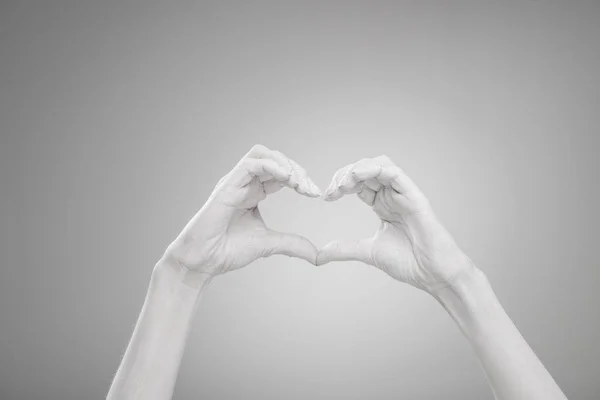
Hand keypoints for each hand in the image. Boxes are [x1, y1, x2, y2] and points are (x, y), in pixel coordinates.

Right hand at [161, 145, 320, 283]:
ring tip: (298, 181)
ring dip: (284, 163)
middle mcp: (244, 183)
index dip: (300, 179)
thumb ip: (292, 245)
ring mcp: (235, 182)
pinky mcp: (226, 186)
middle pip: (274, 159)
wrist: (203, 262)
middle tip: (309, 188)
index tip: (315, 194)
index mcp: (253, 192)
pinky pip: (249, 164)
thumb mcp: (269, 245)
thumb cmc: (227, 250)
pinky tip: (286, 178)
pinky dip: (270, 166)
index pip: (281, 173)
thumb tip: (316, 255)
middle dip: (296, 169)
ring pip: (261, 153)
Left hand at [317, 155, 475, 293]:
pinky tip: (358, 176)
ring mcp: (403, 194)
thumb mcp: (367, 252)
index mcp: (382, 205)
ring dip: (358, 169)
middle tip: (332, 189)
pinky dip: (375, 169)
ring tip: (344, 182)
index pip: (359, 183)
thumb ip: (344, 249)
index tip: (327, 197)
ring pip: (380, 165)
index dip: (340, 185)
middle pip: (366, 170)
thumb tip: (318, 255)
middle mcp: (393, 196)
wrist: (432, 274)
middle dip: (345, 175)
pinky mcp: (414, 196)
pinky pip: (395, 173)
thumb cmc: (409, 262)